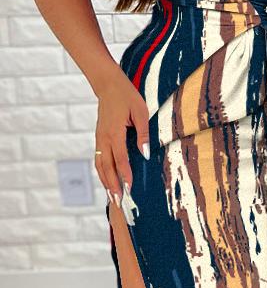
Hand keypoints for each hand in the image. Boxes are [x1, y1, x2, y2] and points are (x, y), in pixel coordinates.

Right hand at [94, 69, 149, 204]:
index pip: (120, 158)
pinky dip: (102, 172)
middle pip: (106, 167)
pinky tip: (107, 181)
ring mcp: (99, 138)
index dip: (125, 174)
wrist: (108, 86)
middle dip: (112, 185)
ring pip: (99, 164)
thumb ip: (143, 133)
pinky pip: (98, 159)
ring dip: (105, 181)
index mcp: (114, 132)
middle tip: (118, 201)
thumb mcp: (141, 112)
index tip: (129, 188)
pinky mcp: (99, 138)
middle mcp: (103, 138)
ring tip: (112, 196)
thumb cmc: (127, 97)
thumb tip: (146, 154)